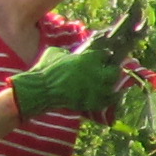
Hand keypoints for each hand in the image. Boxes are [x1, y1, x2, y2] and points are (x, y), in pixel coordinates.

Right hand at [13, 10, 144, 119]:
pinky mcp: (90, 102)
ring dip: (113, 85)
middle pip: (114, 71)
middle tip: (110, 71)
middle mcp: (95, 73)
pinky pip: (106, 101)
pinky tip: (110, 97)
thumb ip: (69, 53)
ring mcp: (94, 89)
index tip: (108, 55)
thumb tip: (71, 54)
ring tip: (111, 84)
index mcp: (87, 59)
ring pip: (113, 87)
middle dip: (113, 70)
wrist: (41, 89)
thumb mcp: (57, 53)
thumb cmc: (46, 69)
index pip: (106, 54)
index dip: (107, 55)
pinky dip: (109, 99)